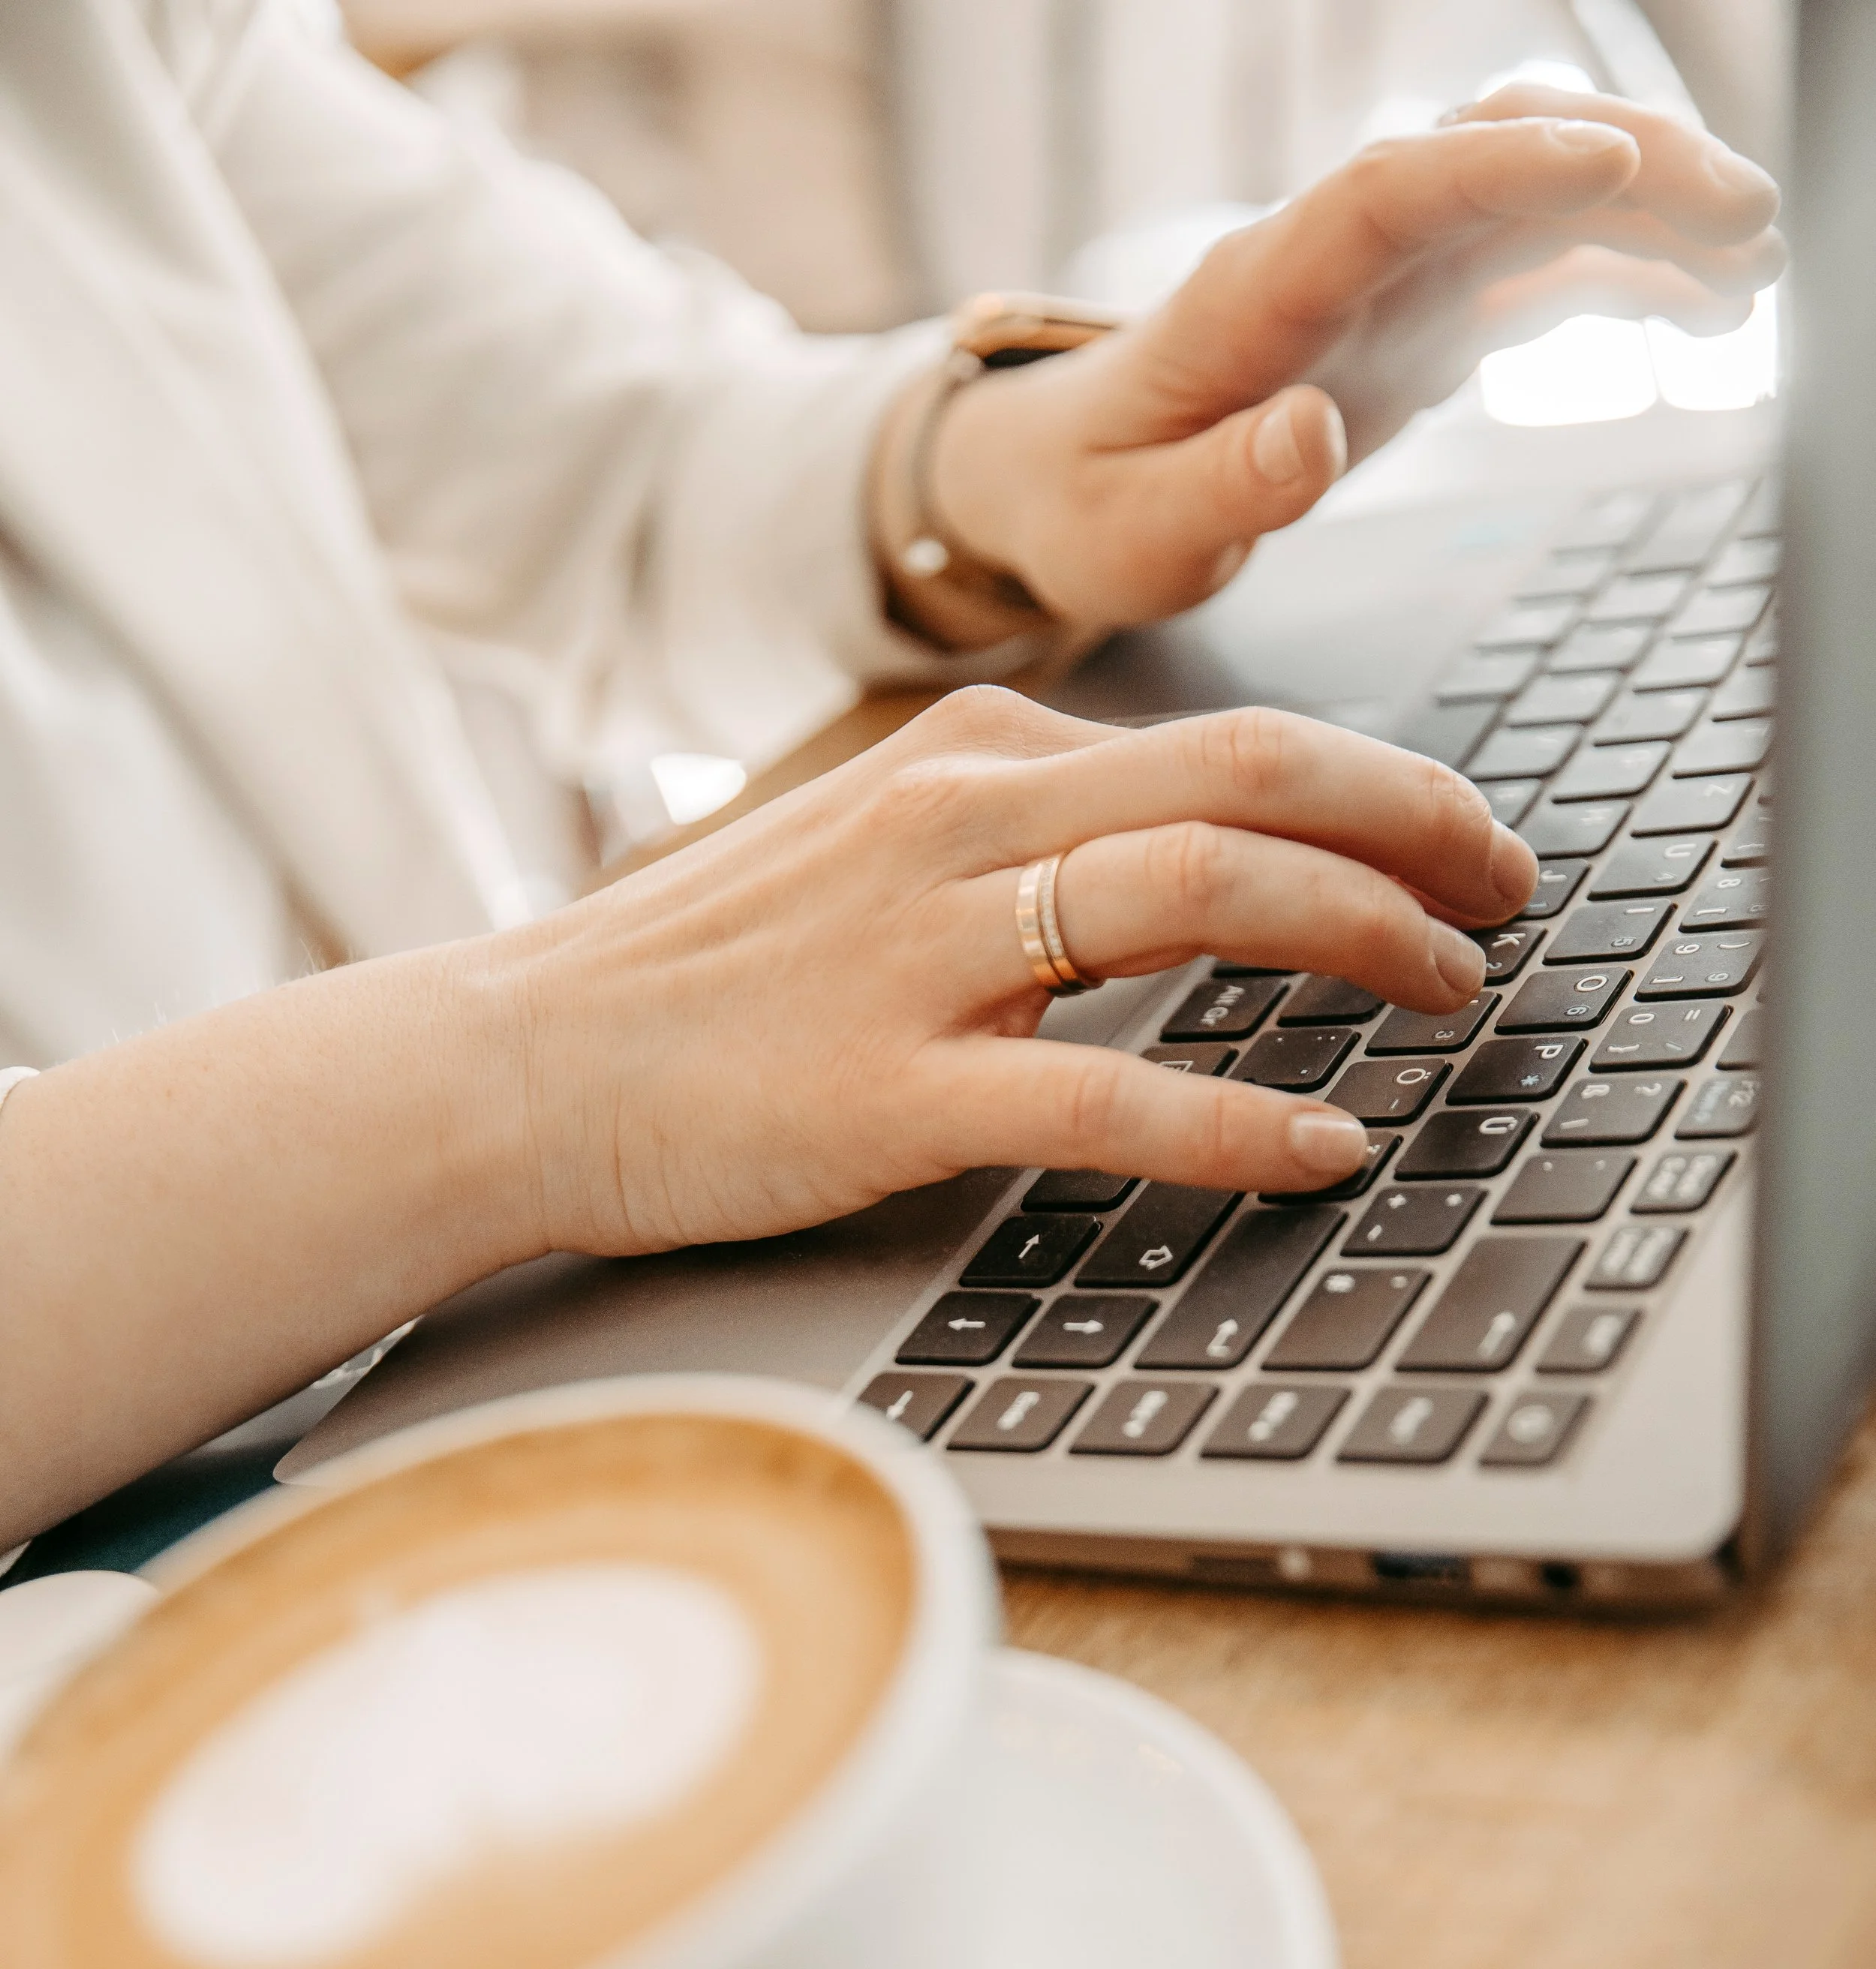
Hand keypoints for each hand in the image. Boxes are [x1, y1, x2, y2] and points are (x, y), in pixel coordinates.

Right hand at [505, 686, 1536, 1257]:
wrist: (517, 1062)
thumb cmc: (694, 978)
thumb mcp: (869, 853)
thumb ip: (1017, 839)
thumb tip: (1173, 859)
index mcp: (967, 751)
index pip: (1227, 740)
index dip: (1377, 787)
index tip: (1458, 840)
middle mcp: (962, 817)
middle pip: (1250, 779)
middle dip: (1415, 829)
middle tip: (1512, 892)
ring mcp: (925, 948)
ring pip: (1201, 895)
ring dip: (1361, 937)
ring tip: (1455, 994)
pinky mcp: (892, 1083)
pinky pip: (1105, 1089)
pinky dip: (1237, 1118)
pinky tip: (1326, 1146)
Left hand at [930, 88, 1782, 629]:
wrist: (1065, 483)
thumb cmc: (1092, 507)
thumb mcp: (1133, 535)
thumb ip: (1217, 492)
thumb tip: (1305, 433)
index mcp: (1251, 296)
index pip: (1384, 193)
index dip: (1497, 168)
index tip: (1608, 161)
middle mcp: (1330, 263)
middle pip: (1486, 161)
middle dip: (1621, 165)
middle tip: (1742, 217)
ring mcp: (1383, 284)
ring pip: (1531, 200)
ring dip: (1648, 213)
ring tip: (1755, 264)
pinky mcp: (1415, 323)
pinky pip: (1534, 271)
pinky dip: (1623, 278)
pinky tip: (1703, 310)